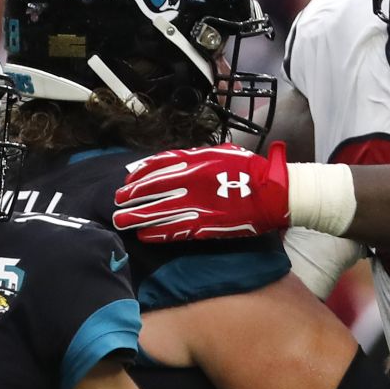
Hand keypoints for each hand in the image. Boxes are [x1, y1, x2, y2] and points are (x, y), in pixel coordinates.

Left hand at [114, 141, 291, 243]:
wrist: (272, 192)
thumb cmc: (248, 170)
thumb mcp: (219, 153)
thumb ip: (192, 157)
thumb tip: (167, 163)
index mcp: (196, 161)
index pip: (158, 167)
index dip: (139, 175)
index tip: (127, 180)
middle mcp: (192, 183)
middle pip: (152, 190)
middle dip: (131, 197)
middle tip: (117, 202)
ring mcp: (197, 205)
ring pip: (158, 212)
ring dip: (137, 217)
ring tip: (121, 221)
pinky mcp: (205, 226)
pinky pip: (175, 230)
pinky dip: (157, 233)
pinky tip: (143, 235)